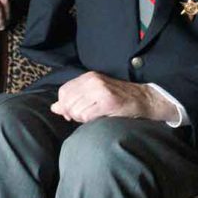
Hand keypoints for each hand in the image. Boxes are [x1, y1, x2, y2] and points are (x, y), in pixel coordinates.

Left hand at [50, 71, 176, 123]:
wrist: (143, 99)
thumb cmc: (118, 99)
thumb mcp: (94, 94)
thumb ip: (74, 98)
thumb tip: (54, 107)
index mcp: (88, 77)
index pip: (63, 92)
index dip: (66, 106)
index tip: (75, 112)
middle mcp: (93, 80)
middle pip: (67, 102)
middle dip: (73, 114)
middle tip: (86, 116)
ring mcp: (100, 90)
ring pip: (76, 110)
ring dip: (82, 118)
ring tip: (95, 116)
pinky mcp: (108, 102)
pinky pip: (86, 115)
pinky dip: (90, 121)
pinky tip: (100, 118)